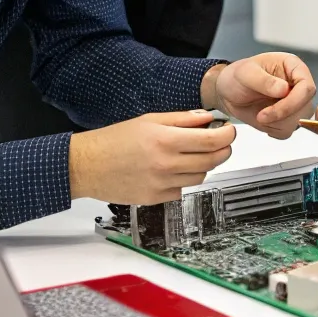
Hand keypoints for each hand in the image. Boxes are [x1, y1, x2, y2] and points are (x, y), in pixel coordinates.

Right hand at [68, 109, 234, 204]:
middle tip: (221, 141)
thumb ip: (182, 119)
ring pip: (201, 177)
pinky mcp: (156, 199)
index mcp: (165, 140)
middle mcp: (166, 164)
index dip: (227, 135)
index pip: (211, 140)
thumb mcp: (149, 119)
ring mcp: (162, 185)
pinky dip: (186, 179)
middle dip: (223, 149)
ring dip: (205, 165)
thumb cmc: (114, 140)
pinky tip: (176, 168)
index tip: (229, 130)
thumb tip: (207, 117)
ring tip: (194, 153)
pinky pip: (183, 190)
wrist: (88, 165)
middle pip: (212, 161)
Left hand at [203, 53, 315, 137]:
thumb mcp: (245, 73)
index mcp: (293, 67)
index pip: (307, 87)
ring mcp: (294, 102)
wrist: (228, 93)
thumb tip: (284, 89)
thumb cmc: (237, 76)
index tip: (272, 109)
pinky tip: (263, 119)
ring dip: (276, 123)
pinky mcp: (288, 118)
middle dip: (281, 115)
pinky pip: (288, 131)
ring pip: (298, 122)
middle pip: (305, 107)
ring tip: (260, 114)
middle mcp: (297, 84)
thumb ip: (264, 80)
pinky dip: (273, 130)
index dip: (294, 101)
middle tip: (261, 116)